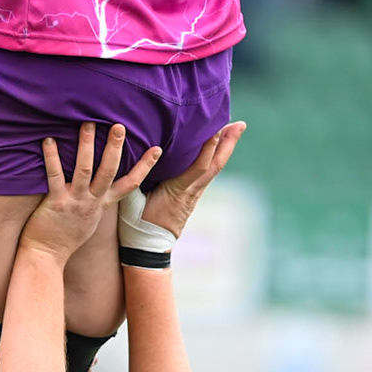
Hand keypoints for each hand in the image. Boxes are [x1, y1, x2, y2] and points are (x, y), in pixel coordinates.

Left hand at [19, 122, 160, 264]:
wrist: (48, 257)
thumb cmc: (67, 235)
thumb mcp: (90, 217)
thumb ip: (97, 199)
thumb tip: (103, 183)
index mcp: (102, 204)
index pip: (130, 183)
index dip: (144, 166)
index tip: (157, 148)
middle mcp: (92, 201)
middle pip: (109, 171)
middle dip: (115, 147)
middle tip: (120, 126)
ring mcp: (75, 202)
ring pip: (85, 170)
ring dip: (86, 145)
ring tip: (88, 123)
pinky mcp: (57, 203)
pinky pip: (55, 176)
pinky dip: (52, 157)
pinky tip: (49, 140)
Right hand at [141, 121, 244, 238]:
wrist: (149, 247)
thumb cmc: (137, 222)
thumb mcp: (131, 200)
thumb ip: (134, 177)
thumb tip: (132, 154)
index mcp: (178, 191)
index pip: (199, 168)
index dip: (208, 149)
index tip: (215, 129)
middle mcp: (191, 191)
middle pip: (215, 166)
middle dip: (228, 144)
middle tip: (240, 124)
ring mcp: (194, 194)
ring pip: (215, 168)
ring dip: (225, 147)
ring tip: (234, 127)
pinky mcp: (193, 194)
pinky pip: (208, 172)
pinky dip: (215, 155)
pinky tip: (218, 145)